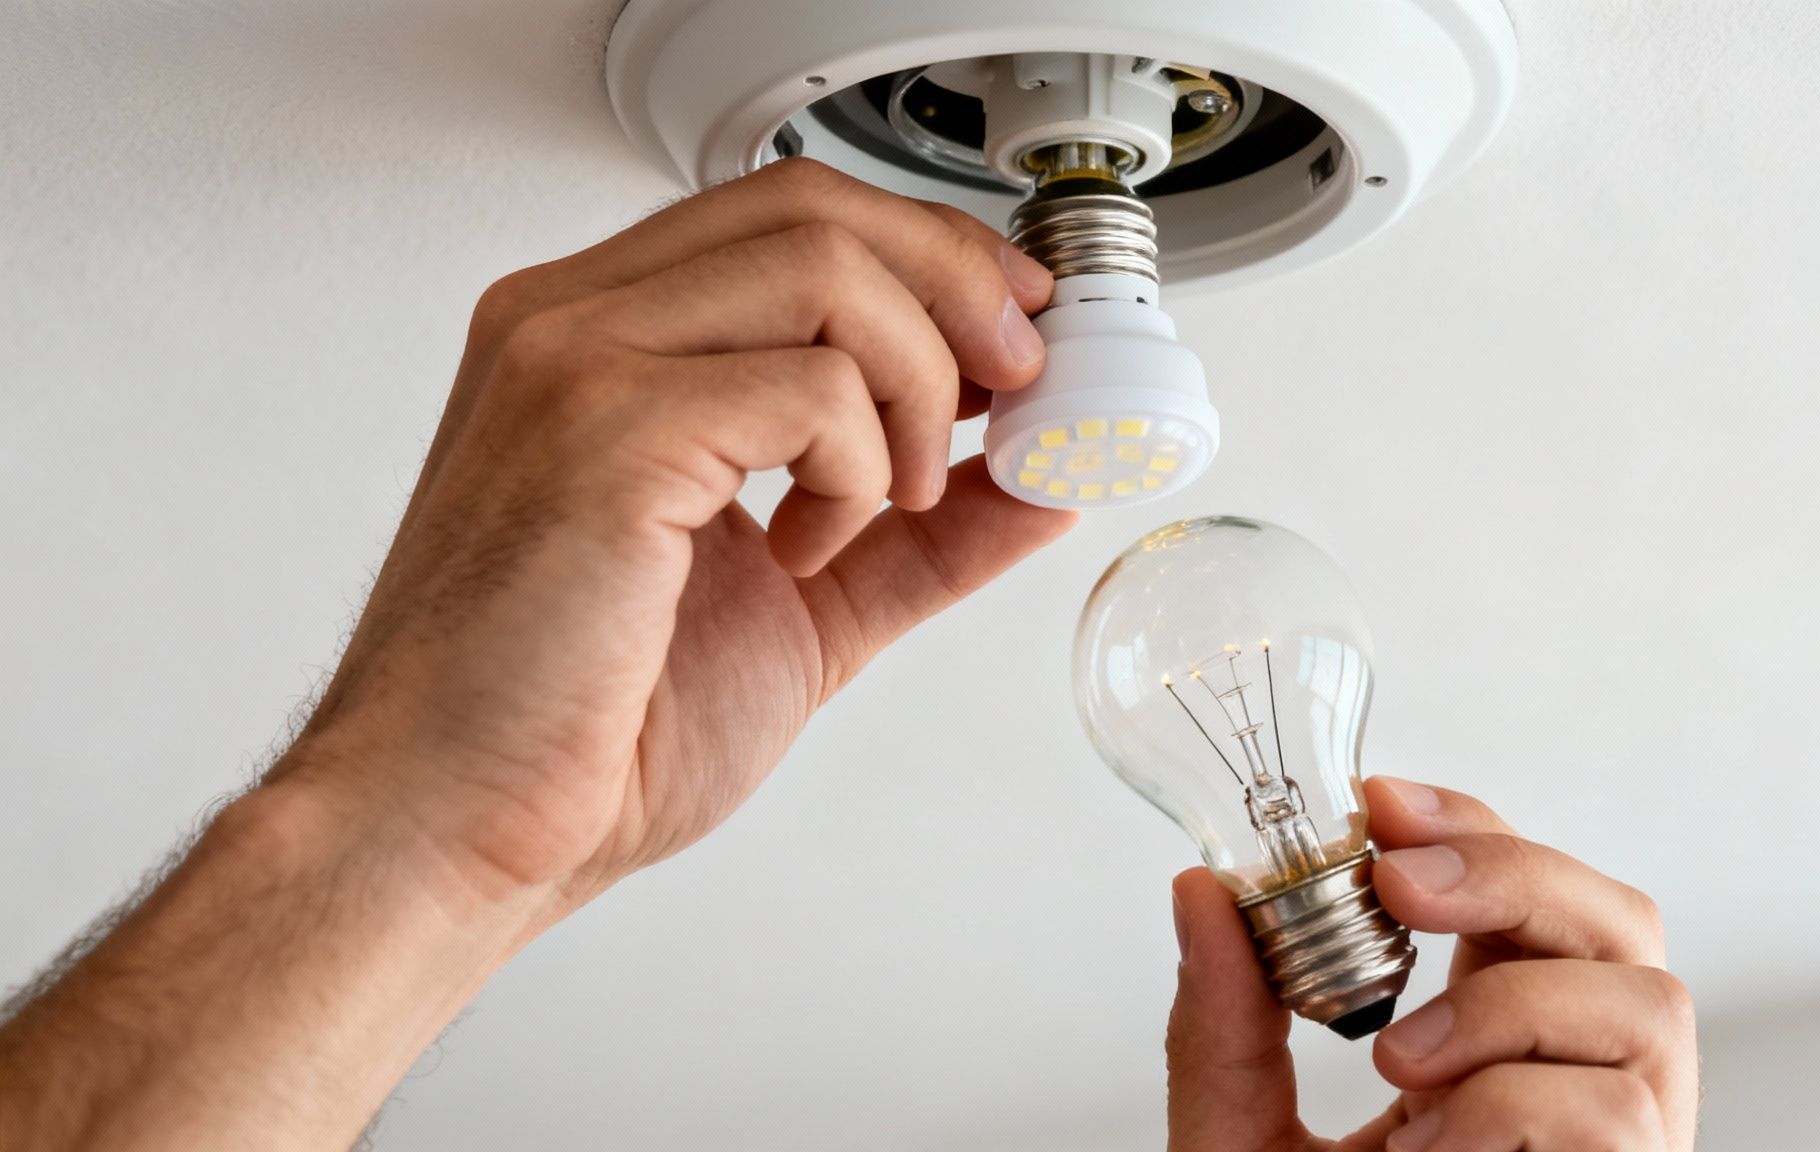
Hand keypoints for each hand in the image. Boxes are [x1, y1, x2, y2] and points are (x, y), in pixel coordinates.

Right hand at [274, 156, 1074, 916]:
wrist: (451, 832)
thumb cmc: (574, 728)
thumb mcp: (806, 604)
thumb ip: (922, 534)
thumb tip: (1038, 483)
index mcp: (598, 339)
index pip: (789, 214)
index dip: (928, 254)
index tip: (1013, 333)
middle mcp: (570, 321)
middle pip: (813, 206)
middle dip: (954, 285)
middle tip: (1017, 386)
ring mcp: (574, 362)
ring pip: (823, 269)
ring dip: (915, 386)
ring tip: (898, 500)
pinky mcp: (602, 431)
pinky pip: (808, 386)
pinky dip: (860, 469)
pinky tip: (811, 552)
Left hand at [1166, 776, 1696, 1150]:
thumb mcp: (1239, 1145)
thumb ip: (1221, 1028)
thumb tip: (1198, 891)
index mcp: (1495, 1045)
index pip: (1524, 889)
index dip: (1471, 822)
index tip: (1375, 799)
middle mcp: (1577, 1081)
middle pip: (1620, 918)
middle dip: (1514, 871)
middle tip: (1400, 885)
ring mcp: (1622, 1148)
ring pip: (1646, 1003)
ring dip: (1511, 1004)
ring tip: (1403, 1069)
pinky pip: (1623, 1113)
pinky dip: (1518, 1106)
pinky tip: (1438, 1149)